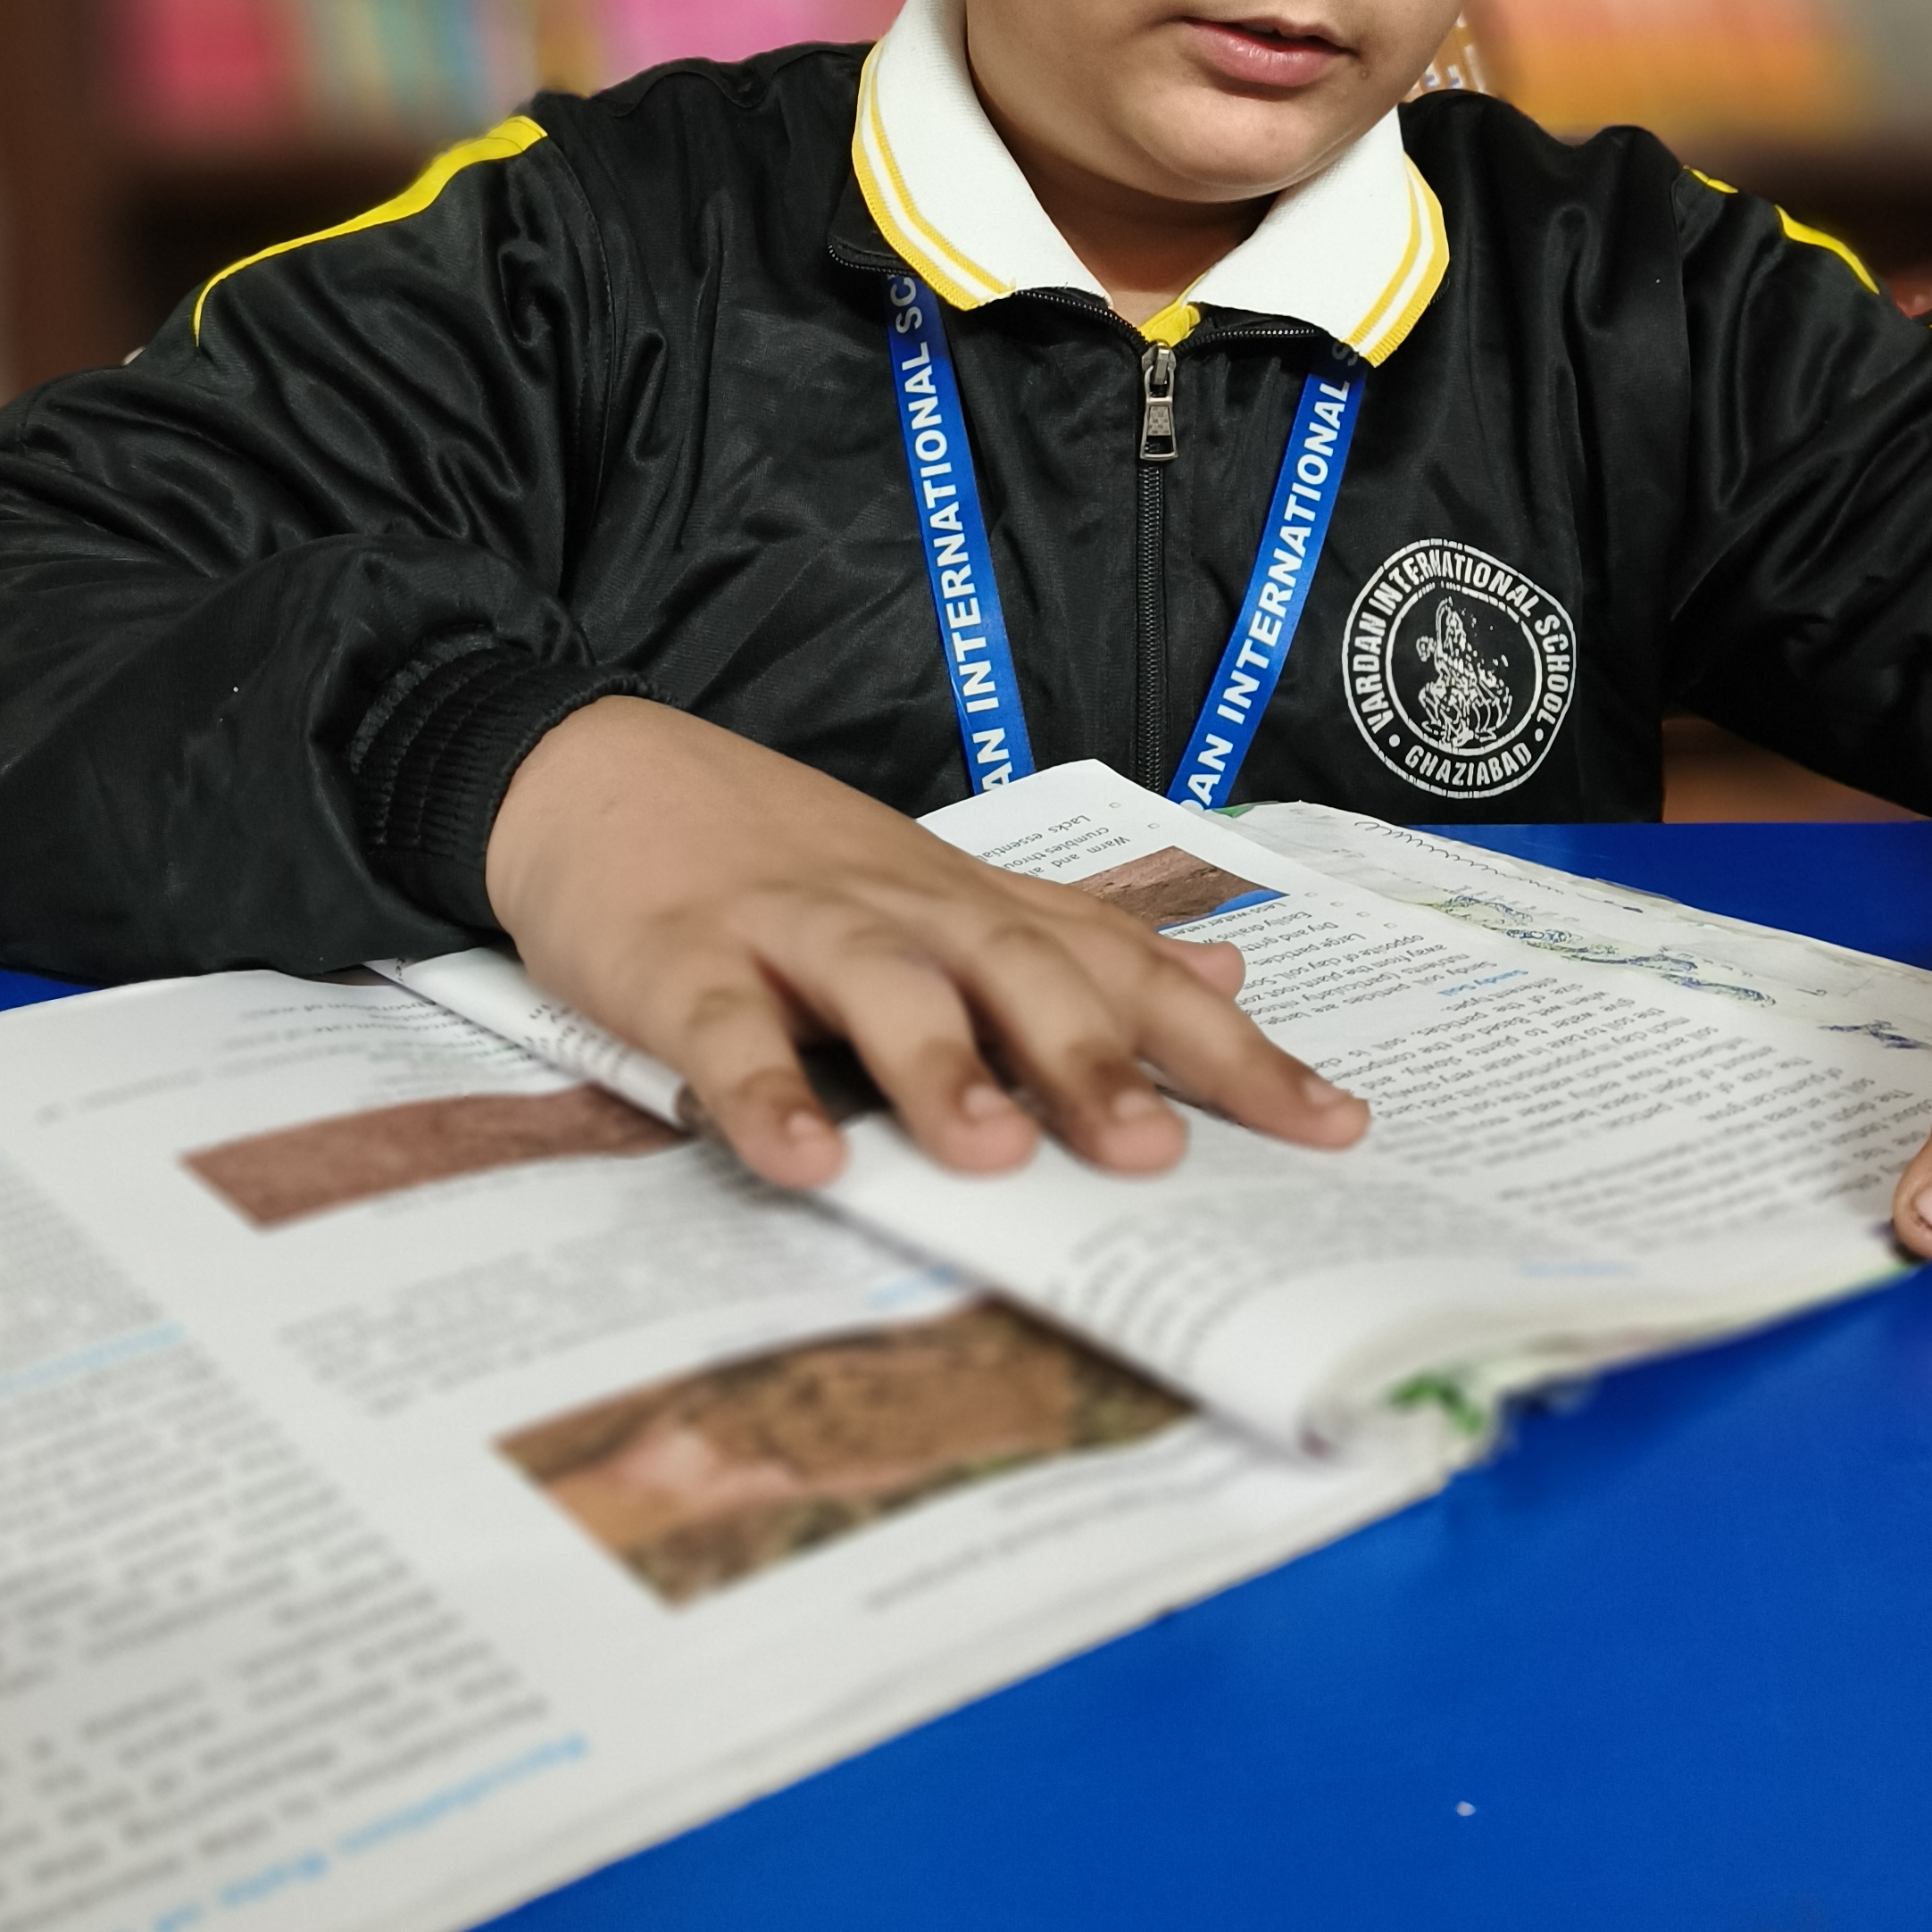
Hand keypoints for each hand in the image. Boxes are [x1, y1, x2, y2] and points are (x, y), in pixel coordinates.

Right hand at [482, 698, 1368, 1190]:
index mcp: (976, 908)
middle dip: (1091, 1063)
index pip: (1128, 975)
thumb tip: (1223, 972)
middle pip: (1019, 975)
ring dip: (939, 1069)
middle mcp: (907, 912)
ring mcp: (793, 932)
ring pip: (883, 991)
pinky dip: (760, 1093)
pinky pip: (726, 1031)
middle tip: (1158, 1155)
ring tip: (993, 1158)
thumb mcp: (946, 887)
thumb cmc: (785, 857)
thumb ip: (1078, 937)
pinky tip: (801, 1160)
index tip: (1334, 1126)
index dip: (1230, 1051)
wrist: (597, 770)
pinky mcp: (680, 963)